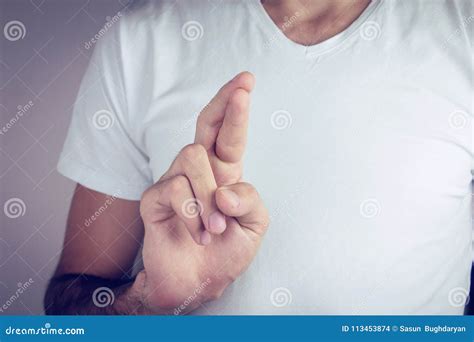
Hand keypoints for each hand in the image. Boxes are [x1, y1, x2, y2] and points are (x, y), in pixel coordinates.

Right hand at [135, 72, 268, 312]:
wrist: (198, 284)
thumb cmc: (226, 251)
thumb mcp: (253, 227)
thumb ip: (249, 201)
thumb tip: (225, 190)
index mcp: (224, 173)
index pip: (227, 134)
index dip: (235, 108)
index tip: (246, 81)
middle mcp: (198, 171)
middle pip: (203, 126)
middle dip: (224, 104)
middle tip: (243, 89)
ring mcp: (173, 181)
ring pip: (192, 159)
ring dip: (209, 196)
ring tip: (215, 228)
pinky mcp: (154, 198)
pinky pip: (175, 189)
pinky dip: (192, 216)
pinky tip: (198, 235)